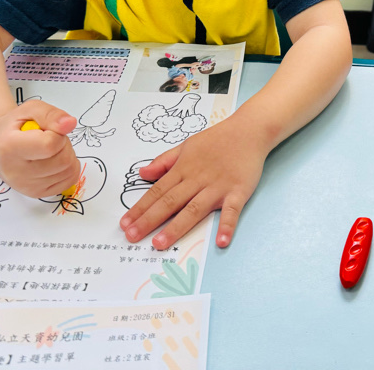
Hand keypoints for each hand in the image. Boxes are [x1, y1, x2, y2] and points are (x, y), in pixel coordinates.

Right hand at [0, 99, 80, 197]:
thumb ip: (51, 114)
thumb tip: (70, 124)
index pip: (50, 145)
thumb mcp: (31, 109)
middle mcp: (15, 172)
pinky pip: (69, 180)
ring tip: (49, 150)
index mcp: (9, 147)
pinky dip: (68, 168)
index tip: (46, 130)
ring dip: (67, 155)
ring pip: (69, 170)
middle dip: (63, 144)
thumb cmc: (15, 126)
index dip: (57, 133)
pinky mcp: (37, 194)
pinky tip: (53, 161)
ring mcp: (26, 186)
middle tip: (49, 138)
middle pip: (63, 160)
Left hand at [119, 115, 268, 249]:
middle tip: (132, 237)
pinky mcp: (238, 191)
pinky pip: (231, 211)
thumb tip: (142, 173)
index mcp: (184, 169)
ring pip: (194, 209)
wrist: (248, 130)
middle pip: (170, 202)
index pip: (157, 191)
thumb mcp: (186, 145)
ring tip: (160, 243)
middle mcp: (197, 179)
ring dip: (177, 227)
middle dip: (149, 220)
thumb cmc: (217, 140)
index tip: (125, 224)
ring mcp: (218, 187)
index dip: (140, 208)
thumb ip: (164, 161)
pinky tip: (221, 241)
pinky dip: (226, 226)